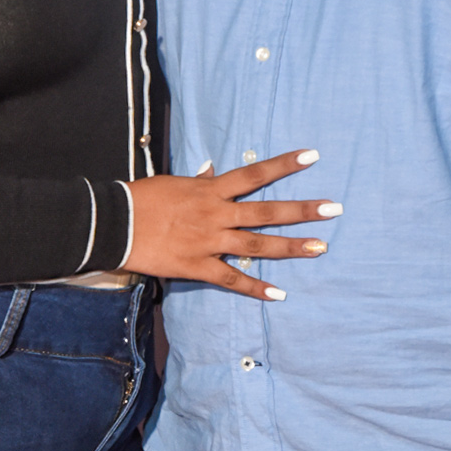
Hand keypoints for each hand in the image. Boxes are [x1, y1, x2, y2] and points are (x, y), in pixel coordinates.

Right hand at [126, 150, 338, 300]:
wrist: (116, 223)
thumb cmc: (143, 198)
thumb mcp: (174, 182)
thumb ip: (199, 181)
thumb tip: (213, 171)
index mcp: (211, 190)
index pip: (255, 173)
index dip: (284, 164)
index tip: (312, 156)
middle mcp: (216, 214)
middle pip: (267, 210)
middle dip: (302, 210)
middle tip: (334, 208)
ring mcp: (210, 241)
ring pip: (258, 244)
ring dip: (291, 247)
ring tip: (321, 247)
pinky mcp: (199, 267)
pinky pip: (232, 278)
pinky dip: (256, 287)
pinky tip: (278, 294)